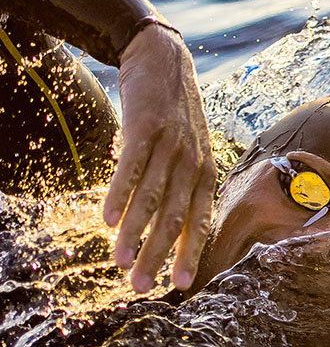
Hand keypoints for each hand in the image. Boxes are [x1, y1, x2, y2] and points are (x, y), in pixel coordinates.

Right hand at [103, 23, 215, 292]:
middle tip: (140, 285)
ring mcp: (169, 145)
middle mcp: (192, 162)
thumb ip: (185, 186)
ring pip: (150, 199)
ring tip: (120, 261)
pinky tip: (107, 219)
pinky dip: (119, 195)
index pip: (200, 222)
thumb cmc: (177, 114)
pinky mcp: (145, 128)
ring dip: (133, 233)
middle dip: (157, 255)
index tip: (179, 286)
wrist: (164, 60)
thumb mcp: (192, 150)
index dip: (189, 254)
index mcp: (206, 172)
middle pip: (173, 218)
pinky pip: (131, 168)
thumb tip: (172, 228)